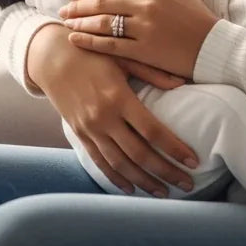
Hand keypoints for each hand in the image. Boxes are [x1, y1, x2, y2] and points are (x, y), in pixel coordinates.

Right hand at [27, 25, 197, 195]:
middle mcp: (104, 117)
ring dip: (144, 182)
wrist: (52, 57)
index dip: (174, 149)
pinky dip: (116, 179)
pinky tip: (132, 188)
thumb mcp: (122, 56)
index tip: (193, 161)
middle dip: (166, 172)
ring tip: (164, 192)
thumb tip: (181, 83)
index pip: (152, 131)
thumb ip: (152, 72)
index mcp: (119, 97)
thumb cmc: (92, 53)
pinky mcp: (79, 135)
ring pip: (120, 165)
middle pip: (140, 154)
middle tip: (187, 184)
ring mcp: (90, 129)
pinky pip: (100, 163)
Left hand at [59, 0, 218, 78]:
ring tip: (65, 23)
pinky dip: (90, 41)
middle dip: (79, 4)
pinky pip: (111, 45)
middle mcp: (146, 5)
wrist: (216, 48)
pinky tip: (75, 40)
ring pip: (103, 22)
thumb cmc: (199, 20)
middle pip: (103, 1)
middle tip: (62, 9)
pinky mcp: (145, 51)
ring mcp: (144, 28)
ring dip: (80, 21)